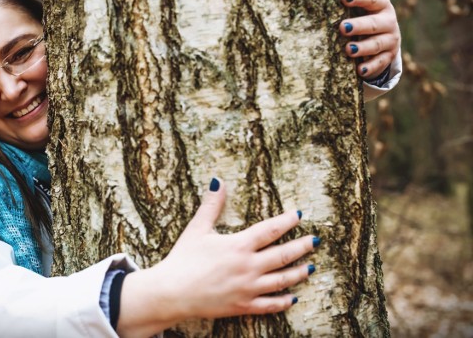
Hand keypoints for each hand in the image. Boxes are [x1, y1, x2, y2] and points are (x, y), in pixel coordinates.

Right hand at [117, 178, 317, 336]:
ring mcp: (248, 288)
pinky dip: (283, 302)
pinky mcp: (243, 306)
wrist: (172, 292)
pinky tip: (293, 298)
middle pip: (283, 255)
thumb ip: (211, 205)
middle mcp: (248, 267)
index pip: (270, 230)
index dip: (287, 221)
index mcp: (239, 245)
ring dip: (299, 273)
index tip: (299, 215)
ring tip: (311, 267)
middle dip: (302, 247)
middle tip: (315, 241)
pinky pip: (269, 305)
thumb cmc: (183, 258)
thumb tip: (217, 181)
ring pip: (282, 280)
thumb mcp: (197, 228)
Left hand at [340, 0, 400, 80]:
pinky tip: (359, 71)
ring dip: (363, 48)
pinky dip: (370, 67)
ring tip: (348, 50)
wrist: (385, 34)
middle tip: (342, 28)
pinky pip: (380, 63)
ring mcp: (390, 40)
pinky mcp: (388, 57)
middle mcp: (388, 21)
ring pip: (378, 45)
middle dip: (359, 26)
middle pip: (374, 24)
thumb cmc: (368, 10)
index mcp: (381, 3)